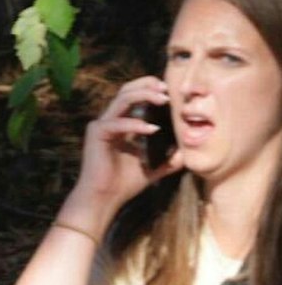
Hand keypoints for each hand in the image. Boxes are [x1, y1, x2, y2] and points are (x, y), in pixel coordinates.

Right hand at [68, 77, 183, 220]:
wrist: (104, 199)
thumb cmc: (123, 185)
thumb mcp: (153, 168)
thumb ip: (168, 159)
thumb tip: (187, 154)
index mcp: (121, 125)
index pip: (135, 97)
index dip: (152, 89)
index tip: (172, 92)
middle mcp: (110, 122)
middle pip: (127, 90)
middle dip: (148, 85)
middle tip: (168, 88)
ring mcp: (101, 126)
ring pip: (122, 98)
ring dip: (144, 95)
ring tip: (163, 99)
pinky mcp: (96, 135)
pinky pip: (117, 122)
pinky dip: (135, 124)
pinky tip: (151, 129)